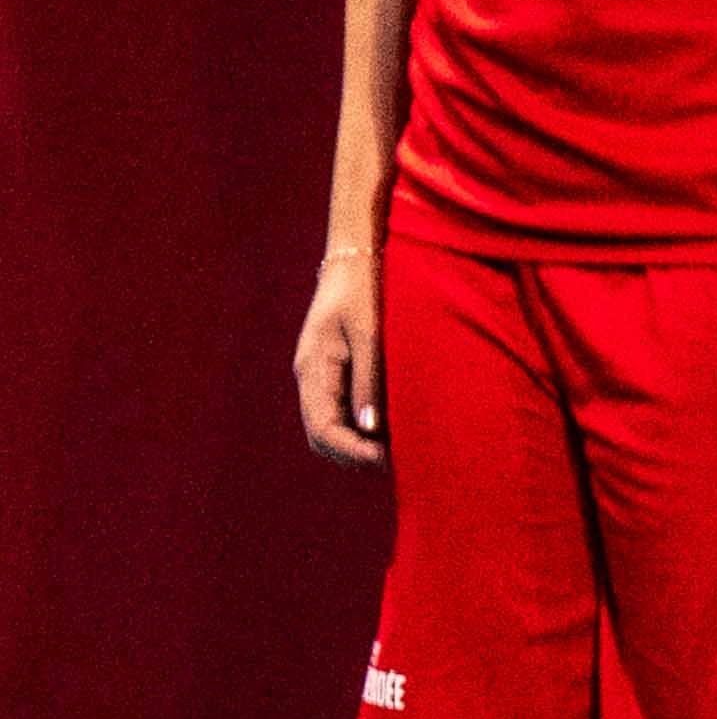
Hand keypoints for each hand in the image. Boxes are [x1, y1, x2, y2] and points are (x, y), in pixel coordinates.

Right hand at [295, 245, 384, 470]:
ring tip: (401, 447)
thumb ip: (369, 379)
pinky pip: (344, 408)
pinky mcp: (337, 369)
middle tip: (400, 460)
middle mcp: (312, 377)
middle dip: (356, 454)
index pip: (323, 429)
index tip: (387, 459)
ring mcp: (322, 374)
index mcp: (313, 369)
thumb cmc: (363, 289)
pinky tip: (393, 424)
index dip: (353, 451)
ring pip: (334, 425)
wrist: (355, 258)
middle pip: (324, 435)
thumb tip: (369, 429)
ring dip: (361, 442)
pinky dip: (364, 424)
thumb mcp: (369, 331)